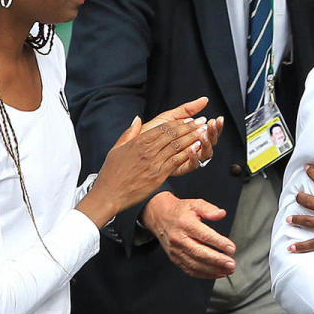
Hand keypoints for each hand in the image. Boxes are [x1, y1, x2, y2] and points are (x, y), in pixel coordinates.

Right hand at [78, 116, 207, 226]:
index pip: (163, 128)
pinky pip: (176, 161)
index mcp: (138, 142)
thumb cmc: (112, 173)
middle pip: (173, 134)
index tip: (189, 119)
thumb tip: (138, 119)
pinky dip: (188, 153)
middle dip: (190, 127)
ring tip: (204, 132)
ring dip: (193, 138)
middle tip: (202, 122)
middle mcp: (147, 150)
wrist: (109, 194)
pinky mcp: (158, 175)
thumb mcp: (117, 148)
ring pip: (177, 146)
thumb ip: (129, 133)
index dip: (179, 122)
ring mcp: (154, 162)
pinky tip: (197, 148)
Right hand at [142, 191, 235, 277]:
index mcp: (185, 224)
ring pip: (195, 265)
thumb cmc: (180, 211)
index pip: (204, 236)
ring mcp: (176, 251)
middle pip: (199, 253)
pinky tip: (217, 273)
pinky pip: (190, 270)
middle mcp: (179, 239)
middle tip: (231, 264)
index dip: (219, 243)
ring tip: (228, 270)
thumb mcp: (195, 203)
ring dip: (213, 270)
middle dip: (217, 261)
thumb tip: (221, 213)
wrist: (159, 216)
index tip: (231, 248)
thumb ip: (209, 209)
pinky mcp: (175, 258)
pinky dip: (205, 274)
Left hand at [143, 98, 225, 174]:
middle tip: (213, 125)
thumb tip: (204, 100)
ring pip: (205, 154)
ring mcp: (187, 159)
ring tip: (203, 134)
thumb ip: (187, 109)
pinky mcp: (180, 168)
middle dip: (214, 134)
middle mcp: (192, 148)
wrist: (133, 149)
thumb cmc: (149, 133)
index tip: (217, 119)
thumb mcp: (169, 117)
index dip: (216, 126)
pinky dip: (194, 157)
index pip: (210, 131)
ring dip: (206, 144)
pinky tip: (192, 148)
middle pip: (211, 143)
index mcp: (192, 136)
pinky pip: (192, 165)